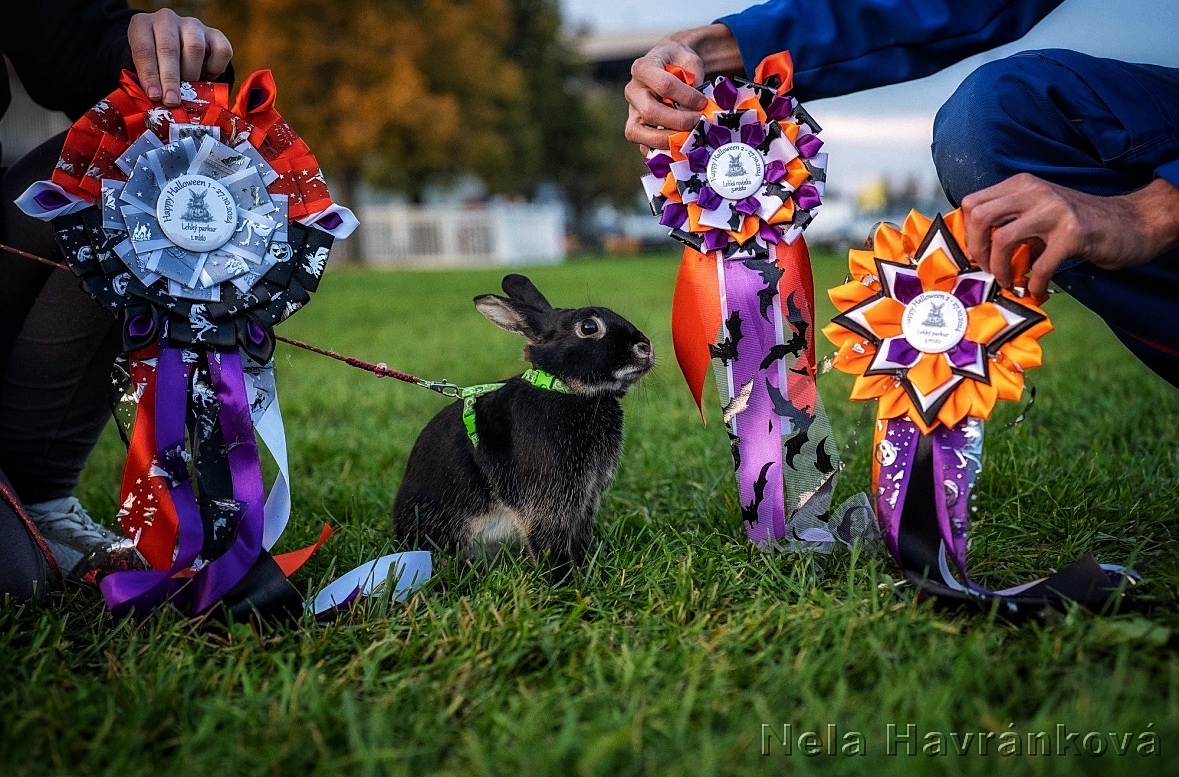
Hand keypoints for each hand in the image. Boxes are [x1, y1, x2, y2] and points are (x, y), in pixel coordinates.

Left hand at [128, 9, 232, 106]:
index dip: (149, 74)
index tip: (154, 95)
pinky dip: (215, 68)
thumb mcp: (146, 69)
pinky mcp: (214, 34)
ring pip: (195, 47)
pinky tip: (206, 76)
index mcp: (142, 25)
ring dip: (191, 73)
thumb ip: (148, 82)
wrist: (178, 51)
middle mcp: (166, 20)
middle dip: (170, 79)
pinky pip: (220, 51)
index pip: (143, 49)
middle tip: (172, 101)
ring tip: (189, 89)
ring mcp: (192, 24)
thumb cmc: (157, 65)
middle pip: (169, 48)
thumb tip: (156, 101)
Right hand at [624, 24, 743, 150]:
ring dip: (667, 140)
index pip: (664, 86)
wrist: (666, 67)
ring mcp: (631, 112)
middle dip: (678, 122)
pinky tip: (681, 147)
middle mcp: (632, 91)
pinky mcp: (636, 129)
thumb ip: (695, 75)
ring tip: (690, 138)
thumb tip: (698, 102)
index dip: (686, 97)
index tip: (703, 103)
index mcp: (643, 68)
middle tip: (699, 123)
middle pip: (650, 113)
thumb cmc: (678, 62)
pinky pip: (643, 147)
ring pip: (638, 133)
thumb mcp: (689, 58)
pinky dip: (662, 152)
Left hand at [961, 174, 1178, 297]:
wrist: (1131, 222)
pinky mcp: (1073, 233)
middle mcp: (1035, 191)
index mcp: (1022, 184)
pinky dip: (1033, 284)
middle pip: (981, 216)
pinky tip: (1036, 290)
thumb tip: (975, 248)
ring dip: (1000, 269)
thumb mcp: (1039, 211)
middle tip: (987, 269)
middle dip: (976, 249)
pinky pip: (1039, 265)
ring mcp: (1054, 210)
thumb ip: (1011, 220)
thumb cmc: (1078, 223)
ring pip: (1003, 239)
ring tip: (1009, 281)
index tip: (977, 253)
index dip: (968, 233)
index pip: (973, 203)